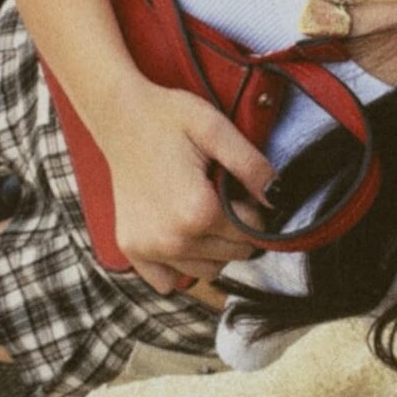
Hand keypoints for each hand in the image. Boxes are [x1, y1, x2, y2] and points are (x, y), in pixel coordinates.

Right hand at [100, 82, 275, 293]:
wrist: (120, 115)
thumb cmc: (168, 118)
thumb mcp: (215, 129)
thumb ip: (251, 165)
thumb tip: (277, 198)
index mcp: (197, 212)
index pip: (253, 232)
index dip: (254, 208)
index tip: (237, 186)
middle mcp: (172, 240)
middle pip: (233, 254)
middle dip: (236, 228)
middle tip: (219, 194)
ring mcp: (148, 249)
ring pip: (207, 271)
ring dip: (214, 249)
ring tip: (201, 211)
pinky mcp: (132, 249)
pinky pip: (168, 281)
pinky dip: (180, 265)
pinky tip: (179, 233)